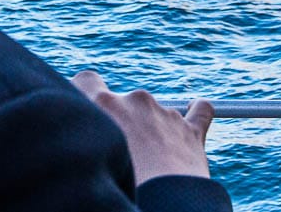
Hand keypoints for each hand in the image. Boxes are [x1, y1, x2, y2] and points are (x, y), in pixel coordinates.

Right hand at [71, 70, 213, 182]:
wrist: (159, 206)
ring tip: (147, 168)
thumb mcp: (81, 158)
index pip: (87, 80)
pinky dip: (195, 115)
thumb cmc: (108, 190)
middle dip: (122, 124)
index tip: (86, 114)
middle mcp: (135, 101)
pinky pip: (199, 112)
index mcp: (102, 103)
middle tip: (118, 156)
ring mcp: (166, 113)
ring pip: (155, 114)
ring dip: (150, 132)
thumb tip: (82, 135)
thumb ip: (82, 134)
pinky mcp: (192, 130)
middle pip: (123, 103)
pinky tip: (188, 131)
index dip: (86, 95)